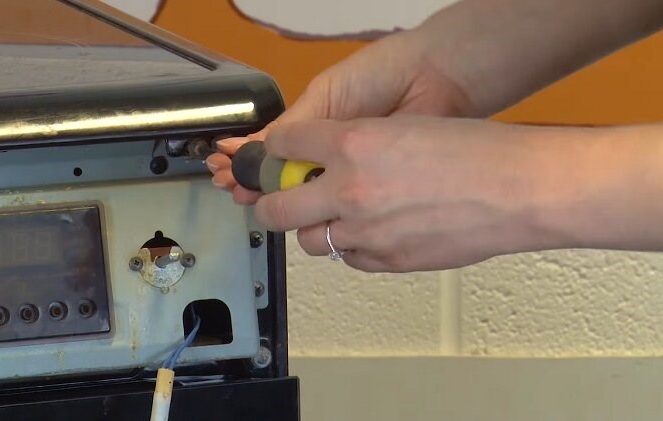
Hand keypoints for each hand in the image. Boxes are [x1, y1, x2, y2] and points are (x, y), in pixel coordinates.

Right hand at [206, 27, 471, 203]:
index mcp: (316, 131)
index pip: (273, 154)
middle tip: (234, 190)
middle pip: (285, 181)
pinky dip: (316, 215)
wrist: (435, 78)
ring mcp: (353, 179)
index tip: (226, 171)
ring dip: (278, 203)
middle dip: (255, 184)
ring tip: (248, 198)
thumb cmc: (381, 75)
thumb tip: (261, 150)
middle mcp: (331, 158)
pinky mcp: (376, 197)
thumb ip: (298, 124)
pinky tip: (296, 215)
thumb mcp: (329, 93)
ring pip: (309, 200)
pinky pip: (342, 211)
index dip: (249, 163)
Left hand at [251, 114, 582, 271]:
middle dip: (270, 203)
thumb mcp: (403, 126)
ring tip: (340, 217)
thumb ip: (355, 144)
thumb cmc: (474, 150)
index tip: (276, 155)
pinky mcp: (386, 261)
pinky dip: (353, 247)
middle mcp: (350, 190)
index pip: (284, 145)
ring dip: (317, 228)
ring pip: (310, 240)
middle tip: (278, 200)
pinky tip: (375, 232)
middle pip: (276, 209)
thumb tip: (324, 160)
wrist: (517, 189)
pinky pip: (349, 258)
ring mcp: (366, 232)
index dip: (275, 150)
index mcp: (353, 142)